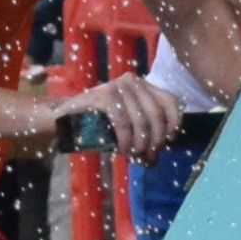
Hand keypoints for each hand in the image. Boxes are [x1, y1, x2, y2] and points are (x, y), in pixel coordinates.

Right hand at [68, 75, 186, 157]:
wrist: (66, 118)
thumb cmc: (100, 124)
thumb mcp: (127, 123)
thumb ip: (144, 132)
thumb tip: (156, 155)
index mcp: (143, 85)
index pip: (170, 101)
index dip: (173, 124)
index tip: (168, 141)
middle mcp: (133, 81)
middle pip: (156, 115)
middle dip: (155, 142)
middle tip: (148, 158)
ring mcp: (118, 86)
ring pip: (141, 121)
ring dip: (140, 144)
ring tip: (134, 156)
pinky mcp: (104, 96)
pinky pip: (123, 122)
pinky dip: (126, 140)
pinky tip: (123, 150)